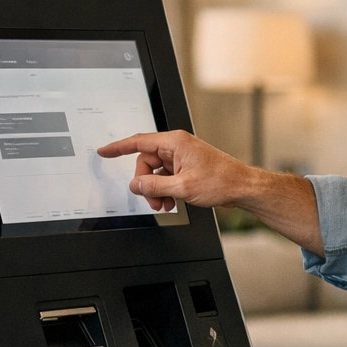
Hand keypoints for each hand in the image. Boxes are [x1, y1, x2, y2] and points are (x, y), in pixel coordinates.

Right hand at [95, 130, 258, 211]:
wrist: (242, 187)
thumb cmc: (221, 180)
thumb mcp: (183, 187)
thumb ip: (155, 186)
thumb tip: (136, 185)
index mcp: (175, 142)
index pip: (138, 142)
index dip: (118, 147)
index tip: (104, 152)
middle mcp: (177, 147)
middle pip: (146, 163)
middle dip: (146, 183)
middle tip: (153, 200)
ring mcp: (182, 157)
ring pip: (156, 173)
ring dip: (157, 190)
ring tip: (166, 204)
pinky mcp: (186, 167)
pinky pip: (166, 177)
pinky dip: (166, 191)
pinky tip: (172, 202)